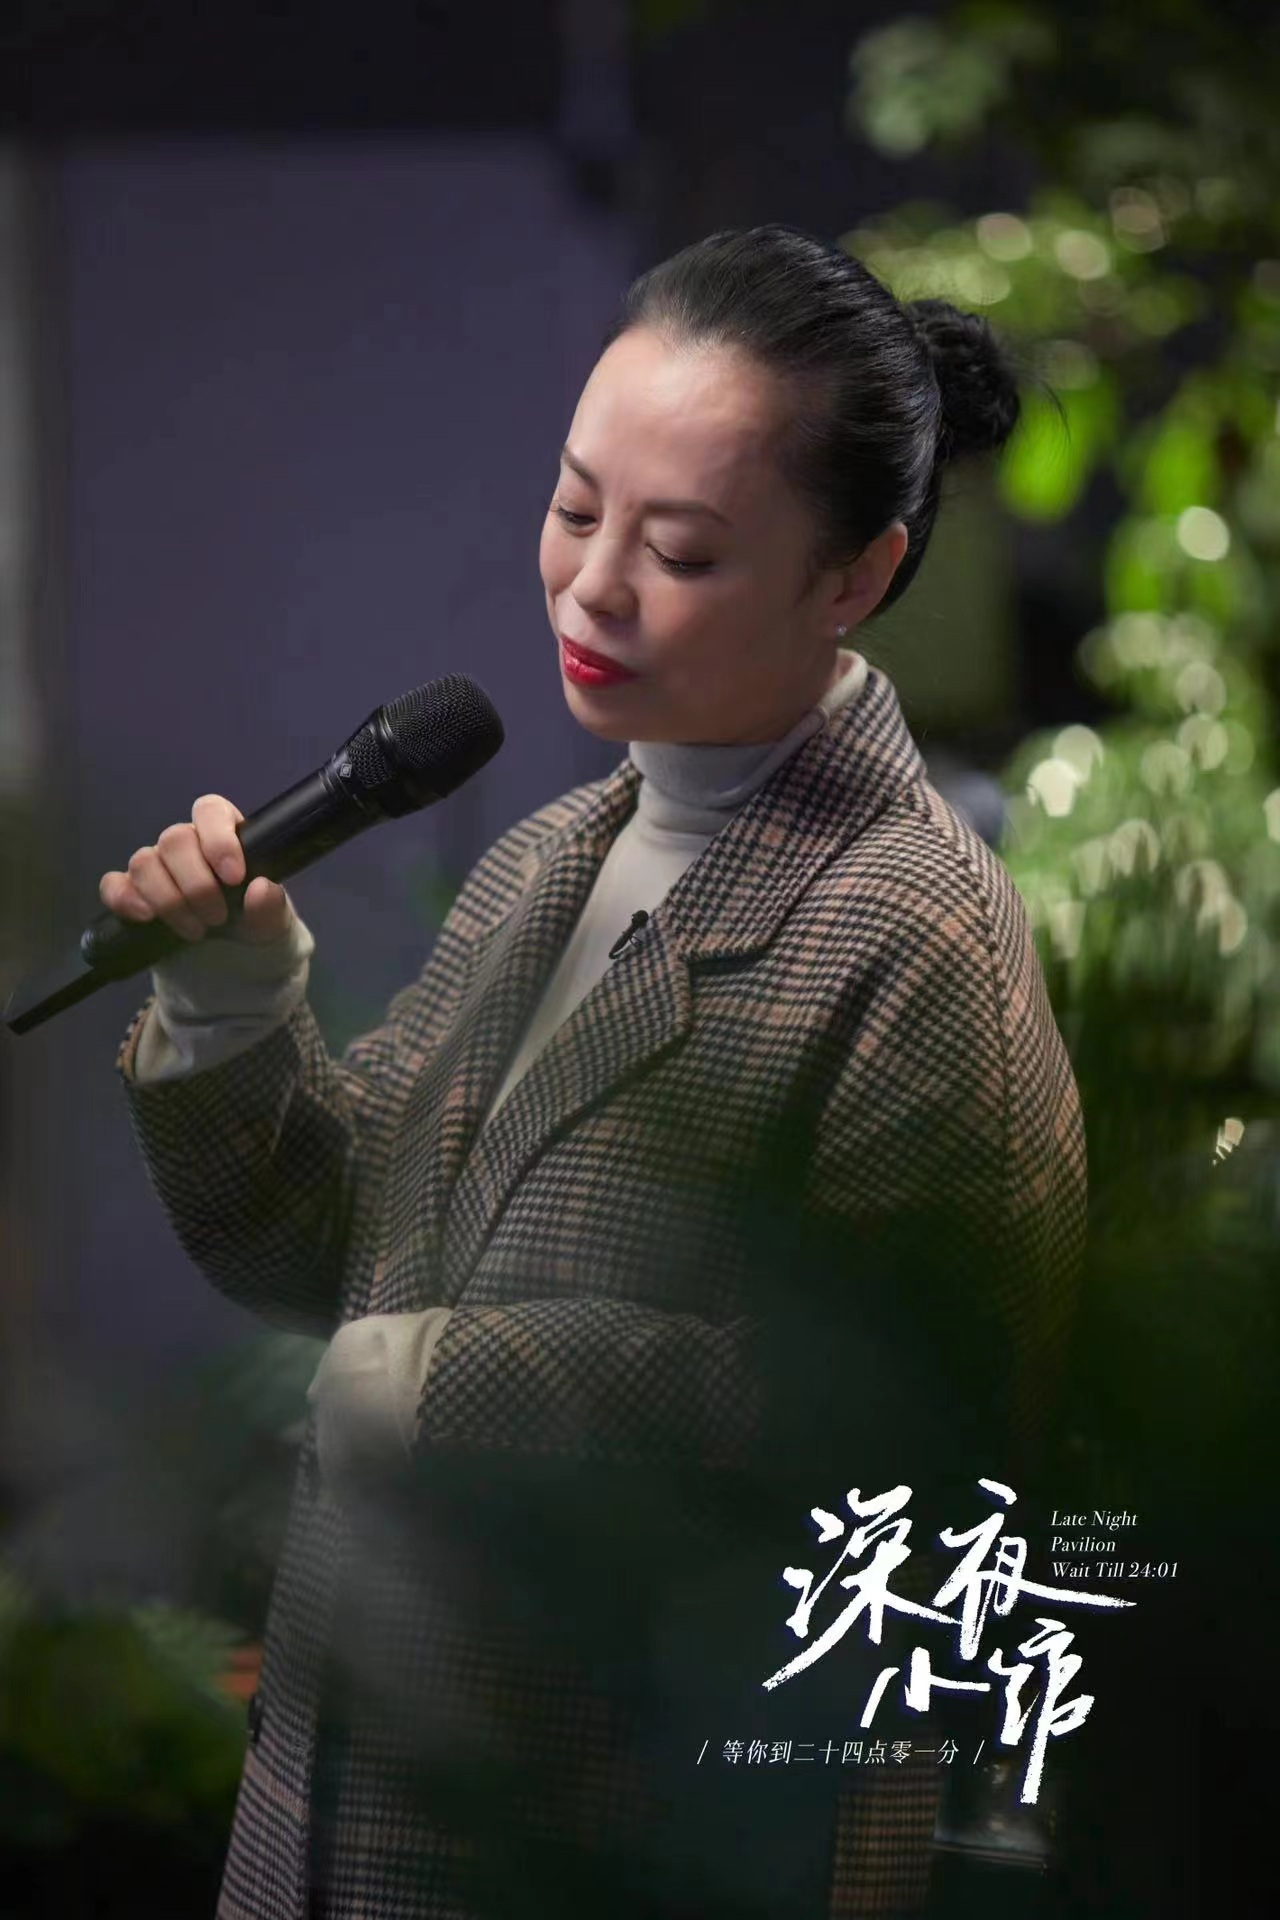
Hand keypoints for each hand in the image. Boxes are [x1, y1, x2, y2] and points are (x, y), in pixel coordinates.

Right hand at [98, 794, 293, 946]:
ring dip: (169, 900)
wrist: (232, 954)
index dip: (218, 839)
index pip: (210, 811)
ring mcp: (155, 865)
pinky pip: (114, 884)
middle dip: (196, 885)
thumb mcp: (271, 920)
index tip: (234, 877)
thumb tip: (260, 888)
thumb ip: (271, 905)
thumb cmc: (252, 921)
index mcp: (222, 833)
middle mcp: (185, 843)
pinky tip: (146, 918)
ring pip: (144, 862)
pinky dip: (125, 899)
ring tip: (195, 931)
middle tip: (217, 918)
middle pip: (173, 840)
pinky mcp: (131, 891)